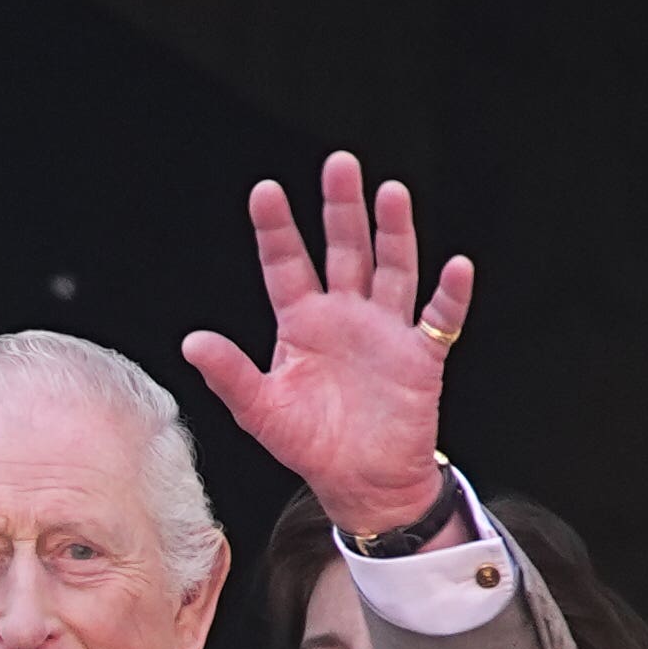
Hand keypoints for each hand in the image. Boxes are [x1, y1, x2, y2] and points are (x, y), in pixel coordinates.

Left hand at [181, 151, 473, 535]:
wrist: (360, 483)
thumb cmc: (311, 444)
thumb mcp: (260, 411)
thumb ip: (229, 375)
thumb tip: (192, 342)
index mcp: (301, 323)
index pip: (286, 264)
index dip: (276, 229)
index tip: (265, 192)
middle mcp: (345, 315)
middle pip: (344, 250)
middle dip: (341, 208)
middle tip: (339, 165)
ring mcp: (385, 330)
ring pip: (392, 268)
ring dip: (393, 233)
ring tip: (390, 194)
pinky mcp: (421, 355)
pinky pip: (439, 319)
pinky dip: (450, 295)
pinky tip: (455, 267)